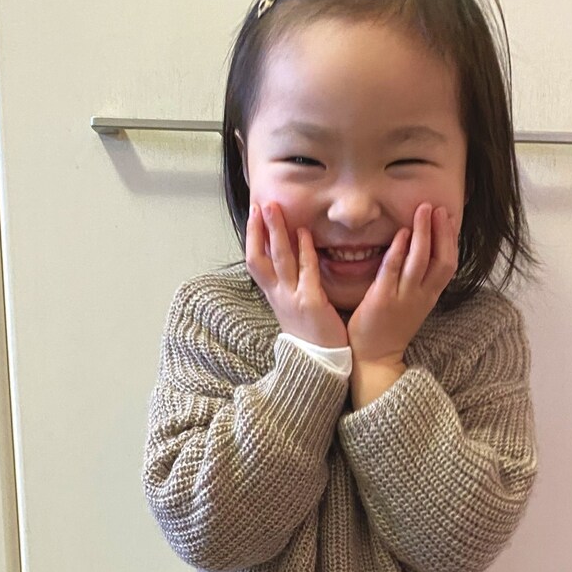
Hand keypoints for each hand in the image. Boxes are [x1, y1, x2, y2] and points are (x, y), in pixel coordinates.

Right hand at [245, 202, 348, 348]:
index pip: (256, 262)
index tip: (254, 216)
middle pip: (262, 257)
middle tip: (261, 204)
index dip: (252, 238)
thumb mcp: (292, 311)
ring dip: (276, 232)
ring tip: (275, 209)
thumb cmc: (311, 338)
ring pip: (279, 260)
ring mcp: (293, 299)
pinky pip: (306, 272)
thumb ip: (290, 288)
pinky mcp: (311, 303)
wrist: (319, 367)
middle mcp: (279, 296)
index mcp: (274, 297)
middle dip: (260, 229)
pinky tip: (305, 233)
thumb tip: (290, 266)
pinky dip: (304, 251)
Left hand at [346, 203, 459, 365]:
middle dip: (442, 231)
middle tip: (437, 208)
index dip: (450, 239)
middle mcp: (421, 296)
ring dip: (424, 233)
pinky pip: (393, 271)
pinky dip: (399, 251)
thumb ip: (416, 281)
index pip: (449, 264)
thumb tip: (417, 253)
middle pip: (442, 260)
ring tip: (423, 210)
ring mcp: (403, 298)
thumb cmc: (389, 329)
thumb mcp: (411, 304)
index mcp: (429, 296)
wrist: (375, 359)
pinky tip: (401, 233)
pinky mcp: (382, 300)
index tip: (447, 217)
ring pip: (421, 261)